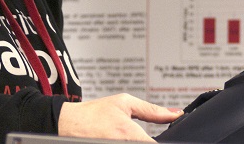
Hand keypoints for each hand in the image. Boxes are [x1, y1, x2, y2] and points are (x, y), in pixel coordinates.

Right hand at [58, 93, 182, 141]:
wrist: (68, 124)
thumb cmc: (93, 114)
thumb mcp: (124, 103)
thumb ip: (152, 110)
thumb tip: (176, 114)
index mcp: (129, 134)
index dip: (164, 142)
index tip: (165, 138)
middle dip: (149, 140)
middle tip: (139, 133)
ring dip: (140, 141)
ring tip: (128, 134)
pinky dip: (129, 142)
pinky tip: (124, 137)